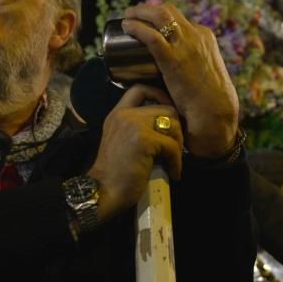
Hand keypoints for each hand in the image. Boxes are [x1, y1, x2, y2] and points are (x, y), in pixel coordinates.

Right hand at [88, 84, 183, 222]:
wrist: (103, 192)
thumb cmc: (116, 173)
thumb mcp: (123, 142)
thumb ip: (138, 128)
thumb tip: (168, 125)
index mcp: (118, 114)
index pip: (140, 89)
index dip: (159, 95)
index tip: (169, 114)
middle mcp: (125, 115)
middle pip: (166, 108)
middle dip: (176, 129)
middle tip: (175, 148)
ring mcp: (134, 125)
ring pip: (173, 124)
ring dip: (179, 144)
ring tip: (173, 160)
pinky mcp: (144, 140)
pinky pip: (172, 146)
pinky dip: (177, 162)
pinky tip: (173, 173)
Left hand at [123, 2, 239, 156]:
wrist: (215, 110)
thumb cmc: (209, 99)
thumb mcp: (205, 74)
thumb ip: (194, 68)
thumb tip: (178, 76)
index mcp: (205, 37)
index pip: (180, 19)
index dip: (161, 17)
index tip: (148, 21)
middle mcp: (196, 35)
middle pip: (168, 10)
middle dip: (148, 8)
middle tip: (133, 13)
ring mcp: (185, 45)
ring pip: (160, 15)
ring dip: (140, 11)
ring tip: (127, 16)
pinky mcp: (173, 58)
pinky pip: (151, 36)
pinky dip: (137, 27)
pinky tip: (127, 27)